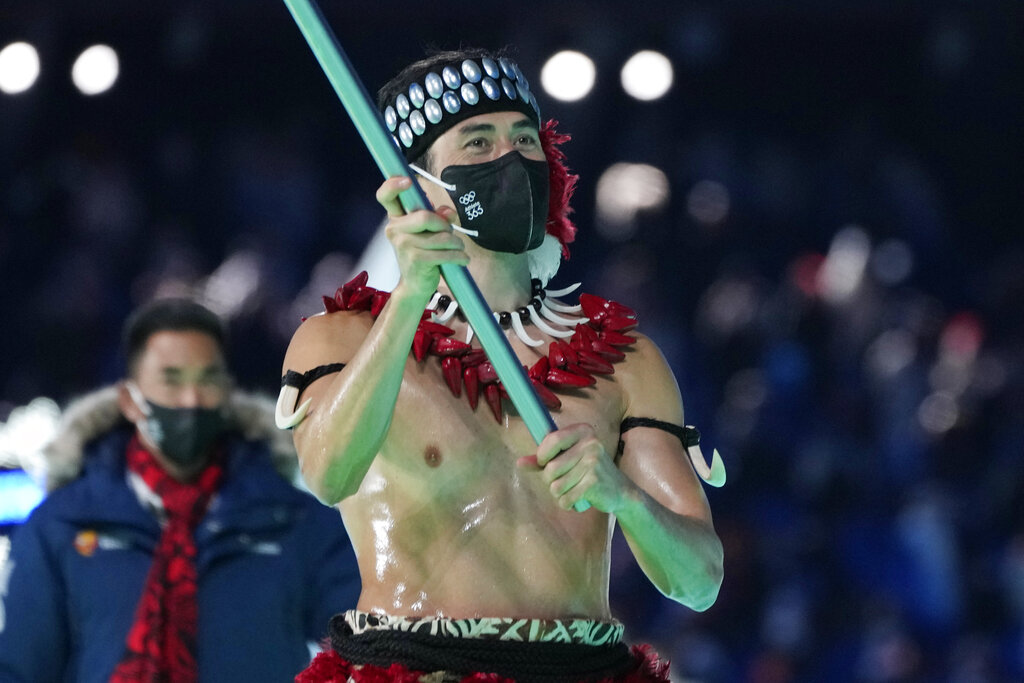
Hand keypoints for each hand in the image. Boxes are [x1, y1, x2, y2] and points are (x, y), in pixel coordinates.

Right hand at [376, 176, 468, 299]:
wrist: (415, 285)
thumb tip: (448, 212)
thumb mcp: (429, 232)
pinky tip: (462, 259)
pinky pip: (445, 252)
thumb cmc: (423, 253)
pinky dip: (458, 256)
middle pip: (425, 216)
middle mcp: (394, 230)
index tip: (408, 181)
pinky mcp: (416, 260)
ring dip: (455, 243)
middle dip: (444, 225)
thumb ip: (438, 217)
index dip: (393, 185)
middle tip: (449, 233)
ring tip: (457, 249)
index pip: (386, 196)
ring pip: (440, 236)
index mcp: (396, 218)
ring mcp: (403, 245)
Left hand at [516, 423, 629, 512]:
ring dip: (559, 493)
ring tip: (572, 489)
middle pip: (550, 468)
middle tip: (564, 481)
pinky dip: (566, 503)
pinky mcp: (594, 483)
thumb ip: (543, 459)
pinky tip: (577, 499)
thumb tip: (520, 463)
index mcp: (583, 431)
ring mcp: (593, 463)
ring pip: (555, 486)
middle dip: (550, 480)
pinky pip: (565, 498)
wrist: (620, 490)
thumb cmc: (589, 471)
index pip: (552, 440)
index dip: (542, 455)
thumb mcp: (568, 458)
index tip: (544, 463)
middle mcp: (590, 444)